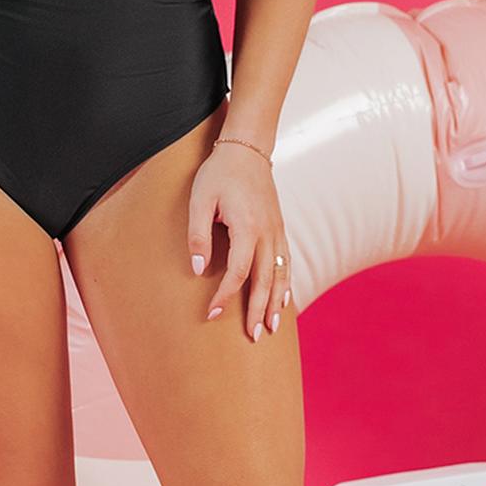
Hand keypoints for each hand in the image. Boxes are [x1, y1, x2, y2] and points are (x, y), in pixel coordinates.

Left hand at [188, 141, 291, 342]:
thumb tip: (199, 269)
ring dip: (276, 303)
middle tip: (254, 335)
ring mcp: (277, 231)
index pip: (238, 273)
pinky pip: (287, 262)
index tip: (211, 314)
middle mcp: (267, 233)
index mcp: (247, 228)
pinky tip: (283, 301)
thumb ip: (198, 234)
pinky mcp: (280, 228)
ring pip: (281, 274)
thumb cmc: (219, 173)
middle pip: (265, 280)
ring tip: (271, 327)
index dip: (225, 296)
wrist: (247, 149)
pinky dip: (286, 284)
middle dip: (258, 310)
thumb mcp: (200, 200)